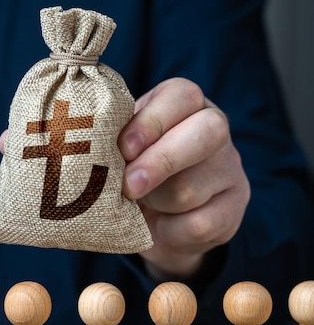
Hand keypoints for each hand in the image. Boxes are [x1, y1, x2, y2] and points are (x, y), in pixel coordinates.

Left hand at [119, 78, 249, 280]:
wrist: (158, 223)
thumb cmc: (133, 173)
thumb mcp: (122, 151)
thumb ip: (114, 141)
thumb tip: (90, 148)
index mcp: (184, 105)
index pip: (182, 96)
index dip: (152, 121)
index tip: (123, 149)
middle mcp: (215, 129)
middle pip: (206, 133)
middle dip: (160, 161)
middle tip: (127, 185)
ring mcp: (230, 169)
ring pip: (192, 187)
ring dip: (156, 201)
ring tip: (142, 204)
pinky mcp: (234, 207)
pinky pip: (200, 223)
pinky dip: (170, 229)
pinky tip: (161, 226)